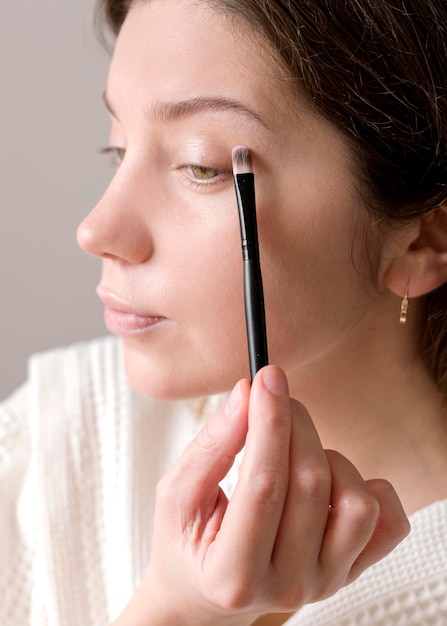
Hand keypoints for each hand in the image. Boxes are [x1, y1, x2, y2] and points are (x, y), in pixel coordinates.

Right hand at [113, 366, 409, 625]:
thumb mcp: (177, 494)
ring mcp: (326, 582)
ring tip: (294, 455)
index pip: (263, 485)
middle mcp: (288, 587)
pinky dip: (368, 486)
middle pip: (310, 483)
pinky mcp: (352, 571)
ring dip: (327, 456)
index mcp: (232, 574)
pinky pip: (389, 521)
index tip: (266, 378)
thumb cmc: (188, 540)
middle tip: (273, 397)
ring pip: (356, 501)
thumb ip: (210, 446)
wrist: (209, 589)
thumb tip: (247, 394)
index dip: (268, 422)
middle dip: (293, 423)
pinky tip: (331, 480)